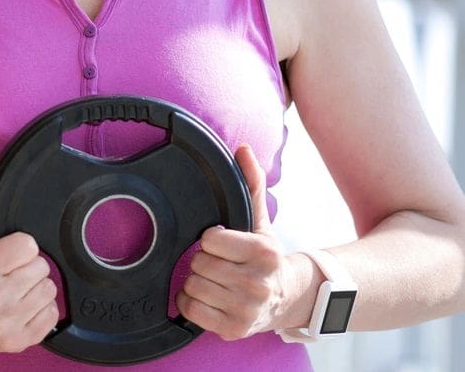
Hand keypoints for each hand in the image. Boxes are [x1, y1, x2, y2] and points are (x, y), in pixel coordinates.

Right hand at [0, 185, 58, 352]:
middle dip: (27, 267)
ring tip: (14, 290)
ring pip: (49, 290)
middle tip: (8, 273)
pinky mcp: (18, 341)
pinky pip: (52, 314)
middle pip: (41, 267)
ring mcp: (4, 324)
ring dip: (34, 288)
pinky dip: (39, 309)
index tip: (4, 254)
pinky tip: (19, 307)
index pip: (28, 246)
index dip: (17, 247)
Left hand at [177, 144, 296, 339]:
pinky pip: (190, 310)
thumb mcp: (260, 221)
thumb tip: (242, 149)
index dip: (210, 238)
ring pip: (192, 286)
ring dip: (196, 282)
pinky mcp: (234, 330)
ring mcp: (246, 309)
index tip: (221, 242)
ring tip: (215, 280)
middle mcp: (257, 283)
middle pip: (198, 263)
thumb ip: (250, 184)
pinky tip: (208, 297)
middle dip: (203, 260)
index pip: (209, 239)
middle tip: (219, 263)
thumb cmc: (266, 258)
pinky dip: (191, 303)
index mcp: (263, 252)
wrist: (288, 299)